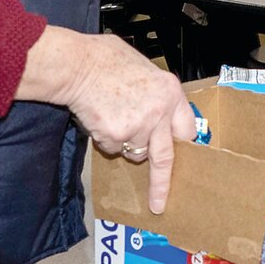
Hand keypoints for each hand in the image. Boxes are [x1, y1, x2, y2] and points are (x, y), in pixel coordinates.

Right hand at [23, 29, 192, 212]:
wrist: (77, 64)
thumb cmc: (104, 59)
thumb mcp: (143, 68)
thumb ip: (155, 93)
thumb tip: (155, 107)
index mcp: (170, 92)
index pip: (187, 129)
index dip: (182, 144)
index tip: (184, 157)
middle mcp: (159, 113)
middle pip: (164, 157)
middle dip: (161, 185)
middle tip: (159, 203)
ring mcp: (138, 127)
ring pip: (133, 151)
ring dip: (124, 141)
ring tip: (111, 114)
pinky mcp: (116, 136)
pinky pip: (112, 147)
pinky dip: (104, 138)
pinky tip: (99, 116)